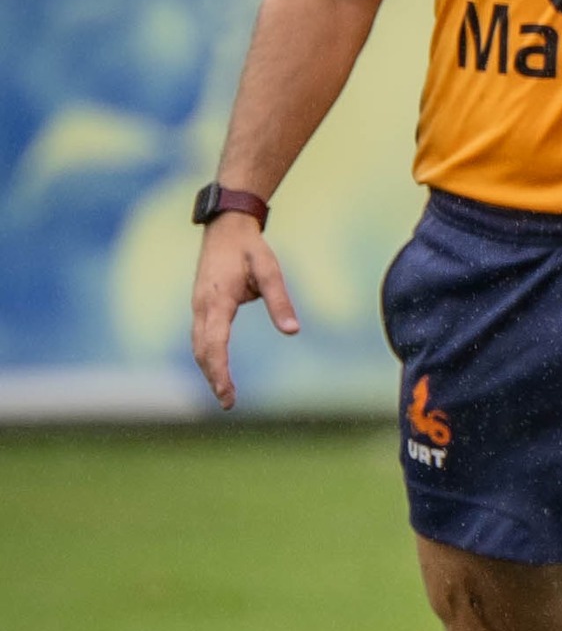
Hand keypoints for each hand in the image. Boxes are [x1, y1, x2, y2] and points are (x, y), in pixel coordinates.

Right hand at [191, 214, 298, 408]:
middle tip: (228, 403)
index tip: (226, 393)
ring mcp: (199, 306)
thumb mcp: (270, 270)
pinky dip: (207, 356)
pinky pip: (201, 337)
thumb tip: (292, 331)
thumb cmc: (250, 248)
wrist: (226, 227)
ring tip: (225, 394)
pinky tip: (217, 370)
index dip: (219, 371)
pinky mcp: (202, 306)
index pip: (215, 344)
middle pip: (202, 350)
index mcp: (217, 300)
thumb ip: (280, 301)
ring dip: (209, 370)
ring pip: (199, 345)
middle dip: (213, 378)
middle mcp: (202, 306)